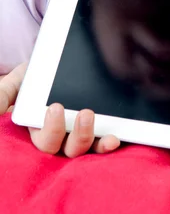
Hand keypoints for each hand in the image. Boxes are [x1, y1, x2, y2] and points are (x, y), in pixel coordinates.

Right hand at [0, 63, 119, 156]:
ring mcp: (73, 135)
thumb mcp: (14, 84)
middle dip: (77, 134)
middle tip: (85, 113)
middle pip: (65, 148)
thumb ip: (2, 97)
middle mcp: (55, 137)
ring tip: (96, 118)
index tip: (56, 108)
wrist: (50, 65)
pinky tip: (115, 139)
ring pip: (82, 148)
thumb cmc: (30, 77)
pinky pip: (99, 143)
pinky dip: (106, 144)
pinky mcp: (92, 130)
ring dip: (92, 139)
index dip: (52, 130)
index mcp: (36, 129)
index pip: (44, 141)